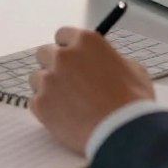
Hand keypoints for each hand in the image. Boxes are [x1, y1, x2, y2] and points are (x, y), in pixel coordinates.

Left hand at [29, 27, 154, 153]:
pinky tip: (61, 116)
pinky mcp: (40, 104)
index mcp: (85, 41)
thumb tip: (104, 63)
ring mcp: (49, 79)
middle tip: (67, 80)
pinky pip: (34, 101)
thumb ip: (111, 60)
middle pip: (44, 53)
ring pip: (36, 77)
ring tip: (65, 102)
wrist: (121, 132)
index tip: (72, 58)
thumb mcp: (132, 69)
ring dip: (47, 86)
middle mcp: (63, 56)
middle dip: (53, 64)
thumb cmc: (132, 101)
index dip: (67, 47)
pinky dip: (45, 107)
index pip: (63, 35)